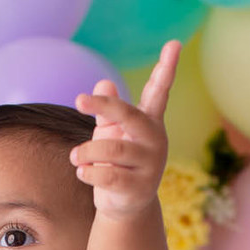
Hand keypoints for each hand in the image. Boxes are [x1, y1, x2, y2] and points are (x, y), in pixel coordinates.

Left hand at [70, 39, 179, 219]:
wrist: (125, 205)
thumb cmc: (117, 161)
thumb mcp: (111, 132)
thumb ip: (107, 110)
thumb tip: (103, 83)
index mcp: (149, 122)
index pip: (158, 92)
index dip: (166, 69)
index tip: (175, 43)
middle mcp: (155, 141)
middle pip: (130, 116)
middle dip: (105, 106)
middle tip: (78, 100)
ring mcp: (150, 166)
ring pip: (113, 150)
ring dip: (87, 152)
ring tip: (75, 157)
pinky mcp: (139, 189)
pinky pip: (109, 176)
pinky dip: (89, 172)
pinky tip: (82, 172)